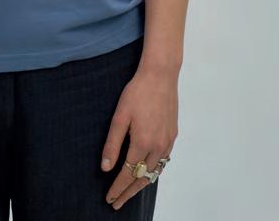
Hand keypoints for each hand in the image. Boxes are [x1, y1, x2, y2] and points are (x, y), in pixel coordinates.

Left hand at [100, 65, 177, 210]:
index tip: (109, 199)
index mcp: (142, 143)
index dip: (117, 188)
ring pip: (155, 172)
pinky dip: (154, 172)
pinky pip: (163, 161)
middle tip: (117, 203)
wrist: (160, 75)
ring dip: (142, 184)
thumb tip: (106, 167)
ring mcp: (167, 142)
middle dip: (128, 192)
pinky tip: (148, 172)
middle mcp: (157, 146)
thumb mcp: (119, 116)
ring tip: (130, 192)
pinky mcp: (173, 135)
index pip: (128, 174)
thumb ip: (112, 143)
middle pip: (142, 178)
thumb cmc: (137, 92)